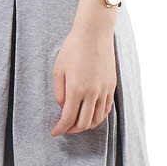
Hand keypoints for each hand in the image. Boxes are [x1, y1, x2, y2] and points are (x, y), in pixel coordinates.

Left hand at [51, 10, 116, 135]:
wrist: (94, 33)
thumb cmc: (73, 48)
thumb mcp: (58, 69)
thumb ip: (59, 92)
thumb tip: (63, 107)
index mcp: (76, 89)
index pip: (68, 118)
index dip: (60, 129)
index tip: (54, 132)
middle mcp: (92, 93)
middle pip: (83, 123)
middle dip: (72, 130)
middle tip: (64, 128)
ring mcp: (104, 90)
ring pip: (97, 119)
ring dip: (86, 125)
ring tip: (77, 123)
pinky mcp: (111, 86)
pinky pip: (106, 109)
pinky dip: (98, 116)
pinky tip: (91, 115)